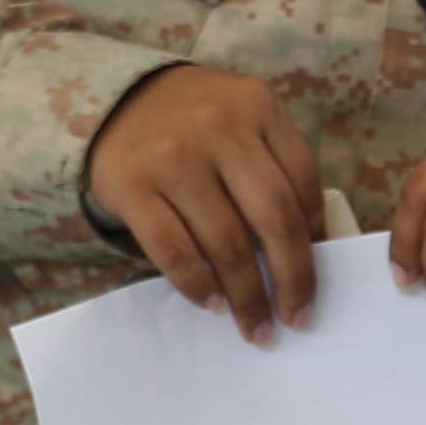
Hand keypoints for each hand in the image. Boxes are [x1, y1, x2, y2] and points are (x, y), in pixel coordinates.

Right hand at [84, 63, 325, 339]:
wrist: (110, 101)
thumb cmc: (192, 121)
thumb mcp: (242, 118)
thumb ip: (275, 166)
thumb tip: (306, 251)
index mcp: (257, 106)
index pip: (303, 186)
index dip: (315, 242)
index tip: (315, 281)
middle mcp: (218, 126)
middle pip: (274, 219)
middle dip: (291, 279)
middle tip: (296, 317)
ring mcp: (172, 156)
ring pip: (225, 243)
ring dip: (246, 295)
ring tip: (255, 323)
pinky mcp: (131, 185)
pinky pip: (174, 251)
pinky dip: (198, 285)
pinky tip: (212, 302)